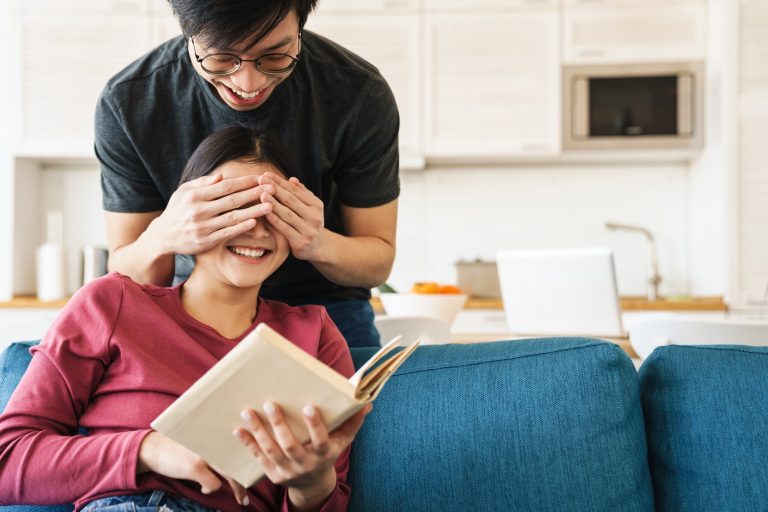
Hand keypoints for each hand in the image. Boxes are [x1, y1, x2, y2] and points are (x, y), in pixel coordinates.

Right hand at [138, 432, 251, 505]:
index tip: (258, 472)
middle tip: (253, 490)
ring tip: (243, 499)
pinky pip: (213, 485)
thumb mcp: (203, 441)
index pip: (244, 444)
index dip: (254, 458)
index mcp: (219, 433)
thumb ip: (219, 445)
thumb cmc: (180, 445)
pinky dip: (209, 490)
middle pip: (240, 461)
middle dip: (249, 477)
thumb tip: (239, 457)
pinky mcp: (196, 466)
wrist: (153, 447)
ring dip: (239, 489)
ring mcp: (206, 453)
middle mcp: (215, 441)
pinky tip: (203, 489)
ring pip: (231, 475)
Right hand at [148, 173, 274, 254]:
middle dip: (254, 193)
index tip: (260, 178)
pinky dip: (241, 228)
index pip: (225, 186)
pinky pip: (227, 233)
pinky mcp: (205, 241)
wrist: (163, 236)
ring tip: (270, 206)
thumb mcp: (183, 192)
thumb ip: (202, 183)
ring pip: (232, 217)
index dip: (244, 182)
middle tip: (272, 189)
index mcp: (195, 195)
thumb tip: (221, 175)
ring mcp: (203, 227)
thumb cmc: (178, 210)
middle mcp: (199, 210)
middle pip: (232, 200)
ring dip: (253, 211)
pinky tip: (255, 222)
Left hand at [234, 402, 370, 506]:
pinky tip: (238, 429)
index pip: (320, 440)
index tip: (309, 406)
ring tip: (248, 412)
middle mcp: (305, 464)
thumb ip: (353, 421)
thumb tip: (367, 403)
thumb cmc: (328, 453)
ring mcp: (287, 471)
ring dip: (258, 432)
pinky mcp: (273, 474)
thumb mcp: (343, 440)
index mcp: (323, 454)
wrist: (313, 484)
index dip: (315, 425)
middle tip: (270, 403)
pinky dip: (248, 444)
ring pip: (271, 451)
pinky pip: (258, 458)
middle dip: (279, 425)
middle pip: (290, 445)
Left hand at [257, 173, 325, 260]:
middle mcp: (315, 217)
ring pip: (287, 214)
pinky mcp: (301, 242)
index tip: (266, 174)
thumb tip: (292, 179)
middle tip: (261, 180)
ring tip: (261, 193)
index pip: (296, 190)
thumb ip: (301, 194)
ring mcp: (309, 230)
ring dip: (273, 203)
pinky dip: (274, 219)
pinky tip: (264, 212)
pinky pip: (284, 228)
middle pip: (291, 200)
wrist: (318, 247)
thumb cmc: (308, 223)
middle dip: (275, 189)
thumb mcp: (309, 207)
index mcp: (317, 205)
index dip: (280, 182)